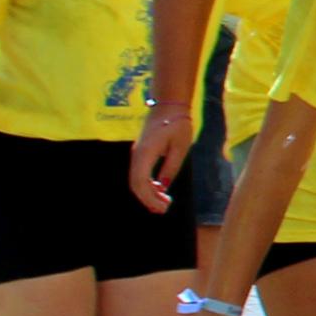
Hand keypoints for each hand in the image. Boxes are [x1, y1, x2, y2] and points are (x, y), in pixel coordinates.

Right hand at [127, 99, 192, 213]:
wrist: (168, 106)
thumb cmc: (177, 124)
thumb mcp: (181, 147)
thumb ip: (171, 167)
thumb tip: (163, 187)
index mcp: (146, 152)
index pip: (140, 181)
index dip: (149, 197)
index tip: (163, 206)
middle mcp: (137, 154)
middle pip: (135, 184)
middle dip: (147, 199)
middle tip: (164, 210)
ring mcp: (137, 154)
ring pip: (136, 180)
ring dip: (147, 193)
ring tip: (163, 204)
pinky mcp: (141, 153)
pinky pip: (139, 173)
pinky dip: (147, 185)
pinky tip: (159, 191)